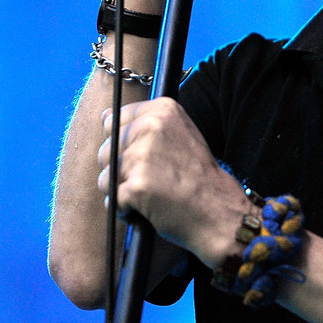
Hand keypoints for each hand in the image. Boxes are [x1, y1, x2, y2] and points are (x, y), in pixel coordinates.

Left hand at [96, 97, 250, 266]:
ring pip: (106, 176)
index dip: (124, 143)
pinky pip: (112, 199)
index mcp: (163, 110)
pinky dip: (126, 209)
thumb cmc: (198, 177)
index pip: (113, 119)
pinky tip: (150, 208)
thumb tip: (104, 117)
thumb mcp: (181, 134)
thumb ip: (147, 123)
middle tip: (154, 178)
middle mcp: (151, 127)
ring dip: (123, 190)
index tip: (147, 156)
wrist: (218, 212)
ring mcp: (142, 156)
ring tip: (152, 193)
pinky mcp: (136, 186)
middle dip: (121, 168)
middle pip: (106, 149)